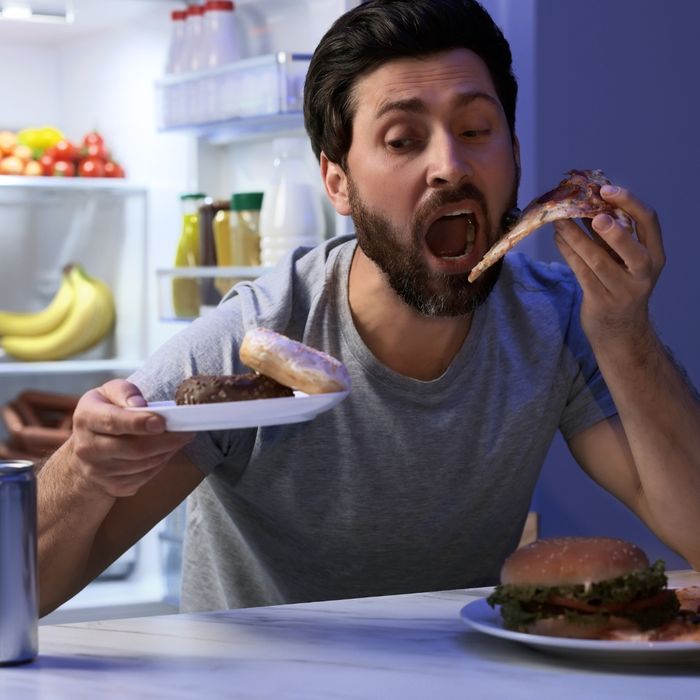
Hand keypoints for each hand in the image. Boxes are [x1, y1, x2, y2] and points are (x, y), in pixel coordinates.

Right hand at [68, 379, 194, 497]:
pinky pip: (144, 477)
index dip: (139, 423)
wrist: (86, 448)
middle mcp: (87, 448)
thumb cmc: (104, 412)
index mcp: (86, 418)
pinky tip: (166, 451)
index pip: (113, 422)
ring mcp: (98, 471)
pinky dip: (160, 463)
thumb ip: (125, 392)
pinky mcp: (111, 486)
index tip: (162, 423)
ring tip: (180, 439)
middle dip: (166, 441)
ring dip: (167, 452)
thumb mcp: (109, 392)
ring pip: (143, 465)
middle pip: (134, 449)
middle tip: (187, 432)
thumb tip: (141, 404)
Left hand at [553, 184, 664, 344]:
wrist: (620, 332)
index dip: (630, 203)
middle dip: (612, 230)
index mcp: (654, 255)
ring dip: (576, 238)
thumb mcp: (626, 261)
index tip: (607, 189)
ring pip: (597, 260)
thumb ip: (614, 234)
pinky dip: (568, 253)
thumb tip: (588, 199)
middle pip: (632, 249)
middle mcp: (643, 273)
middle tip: (592, 214)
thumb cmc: (620, 286)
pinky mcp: (601, 301)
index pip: (649, 223)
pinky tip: (558, 239)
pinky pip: (581, 273)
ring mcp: (623, 290)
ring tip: (559, 220)